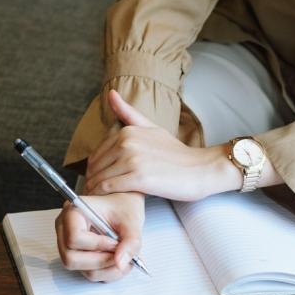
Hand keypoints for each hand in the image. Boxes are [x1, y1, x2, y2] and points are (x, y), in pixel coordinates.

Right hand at [55, 192, 144, 281]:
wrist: (123, 207)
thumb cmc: (123, 207)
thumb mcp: (132, 220)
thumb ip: (131, 241)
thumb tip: (121, 263)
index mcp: (73, 213)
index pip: (74, 238)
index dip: (97, 245)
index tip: (115, 242)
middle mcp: (65, 230)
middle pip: (71, 259)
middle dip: (101, 261)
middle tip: (121, 254)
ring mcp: (69, 246)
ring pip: (82, 270)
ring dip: (108, 270)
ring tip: (124, 257)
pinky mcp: (79, 257)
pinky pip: (90, 273)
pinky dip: (108, 272)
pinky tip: (119, 260)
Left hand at [85, 90, 238, 199]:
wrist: (201, 170)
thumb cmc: (178, 154)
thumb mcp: (153, 128)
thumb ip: (129, 114)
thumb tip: (110, 94)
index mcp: (128, 131)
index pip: (97, 153)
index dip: (94, 168)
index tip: (96, 179)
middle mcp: (127, 143)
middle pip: (96, 166)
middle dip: (92, 179)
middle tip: (94, 191)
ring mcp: (133, 160)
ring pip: (101, 177)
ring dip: (95, 189)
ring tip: (98, 199)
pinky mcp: (139, 178)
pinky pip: (110, 187)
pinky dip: (104, 195)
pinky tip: (107, 201)